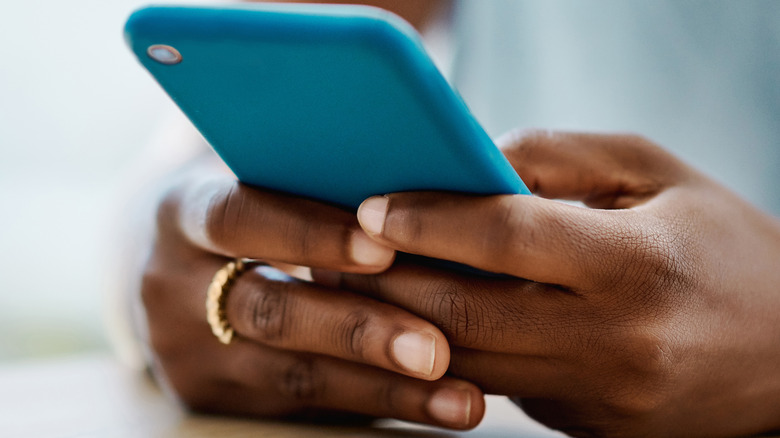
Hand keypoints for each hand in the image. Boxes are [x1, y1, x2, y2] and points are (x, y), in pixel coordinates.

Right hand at [135, 160, 484, 428]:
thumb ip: (318, 185)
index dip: (310, 233)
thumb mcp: (260, 183)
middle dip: (358, 330)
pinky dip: (376, 404)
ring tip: (460, 398)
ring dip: (385, 388)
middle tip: (434, 348)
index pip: (239, 216)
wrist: (181, 270)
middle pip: (269, 311)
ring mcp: (190, 353)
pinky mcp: (216, 399)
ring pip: (294, 375)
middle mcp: (172, 286)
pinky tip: (432, 406)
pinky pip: (306, 407)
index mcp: (182, 213)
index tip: (384, 247)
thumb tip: (433, 190)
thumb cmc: (252, 210)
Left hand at [321, 132, 779, 436]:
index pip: (505, 239)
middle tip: (335, 253)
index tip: (370, 206)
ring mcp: (599, 399)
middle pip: (463, 314)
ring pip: (466, 365)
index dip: (427, 219)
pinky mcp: (586, 429)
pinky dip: (447, 355)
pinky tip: (416, 323)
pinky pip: (497, 391)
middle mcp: (615, 343)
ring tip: (353, 289)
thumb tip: (470, 165)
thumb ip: (558, 160)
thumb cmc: (721, 245)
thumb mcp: (656, 173)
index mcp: (637, 266)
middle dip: (384, 281)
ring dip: (397, 326)